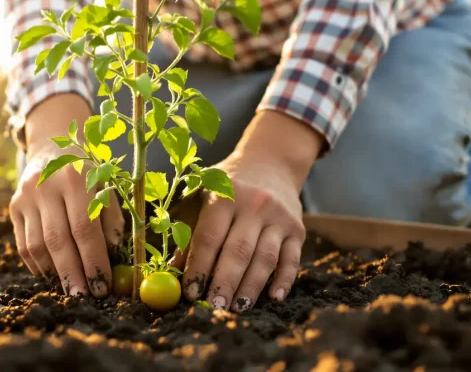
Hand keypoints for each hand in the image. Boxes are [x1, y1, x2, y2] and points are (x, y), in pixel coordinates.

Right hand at [10, 94, 124, 296]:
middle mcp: (46, 184)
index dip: (94, 261)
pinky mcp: (13, 206)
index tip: (103, 286)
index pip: (84, 228)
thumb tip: (115, 260)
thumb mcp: (107, 187)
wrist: (53, 147)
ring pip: (37, 245)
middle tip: (83, 297)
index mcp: (75, 177)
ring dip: (54, 273)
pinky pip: (24, 244)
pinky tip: (52, 275)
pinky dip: (38, 265)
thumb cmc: (90, 174)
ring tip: (70, 289)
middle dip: (72, 273)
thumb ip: (112, 221)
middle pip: (57, 240)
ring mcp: (25, 195)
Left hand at [178, 111, 322, 310]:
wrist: (270, 162)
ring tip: (238, 308)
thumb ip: (187, 229)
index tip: (191, 293)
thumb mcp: (201, 196)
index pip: (209, 237)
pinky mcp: (297, 228)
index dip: (198, 267)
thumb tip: (173, 269)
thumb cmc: (226, 185)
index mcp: (224, 195)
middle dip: (224, 282)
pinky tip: (273, 297)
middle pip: (238, 251)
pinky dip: (284, 280)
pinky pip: (292, 259)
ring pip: (265, 258)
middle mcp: (254, 204)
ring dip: (251, 287)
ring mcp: (279, 217)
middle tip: (214, 307)